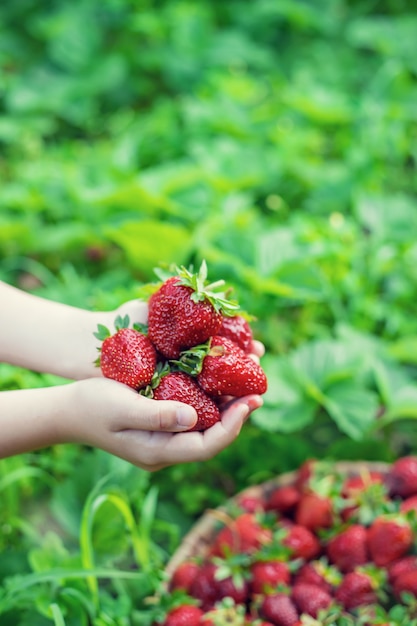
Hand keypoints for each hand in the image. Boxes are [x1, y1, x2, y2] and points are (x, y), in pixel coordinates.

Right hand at [62, 378, 262, 470]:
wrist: (67, 411)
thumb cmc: (91, 406)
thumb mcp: (122, 408)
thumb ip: (157, 415)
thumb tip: (195, 419)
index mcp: (159, 451)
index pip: (207, 446)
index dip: (234, 425)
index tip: (251, 402)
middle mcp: (166, 450)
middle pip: (212, 438)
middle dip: (237, 416)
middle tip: (258, 391)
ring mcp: (163, 439)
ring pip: (205, 427)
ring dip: (226, 407)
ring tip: (246, 385)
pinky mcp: (159, 424)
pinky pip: (193, 416)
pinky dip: (209, 400)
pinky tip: (218, 382)